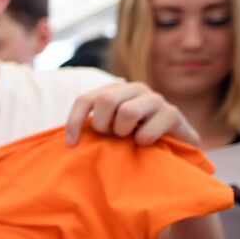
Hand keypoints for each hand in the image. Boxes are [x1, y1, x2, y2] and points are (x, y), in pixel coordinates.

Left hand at [66, 82, 198, 146]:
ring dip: (124, 132)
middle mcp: (134, 89)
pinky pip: (148, 129)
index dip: (74, 121)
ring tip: (130, 138)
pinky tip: (146, 144)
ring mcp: (155, 99)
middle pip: (106, 101)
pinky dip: (142, 141)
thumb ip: (92, 128)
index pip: (85, 100)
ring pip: (128, 111)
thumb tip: (65, 142)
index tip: (71, 143)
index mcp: (115, 91)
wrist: (174, 149)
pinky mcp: (173, 113)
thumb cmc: (133, 140)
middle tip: (112, 136)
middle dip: (104, 125)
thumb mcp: (109, 131)